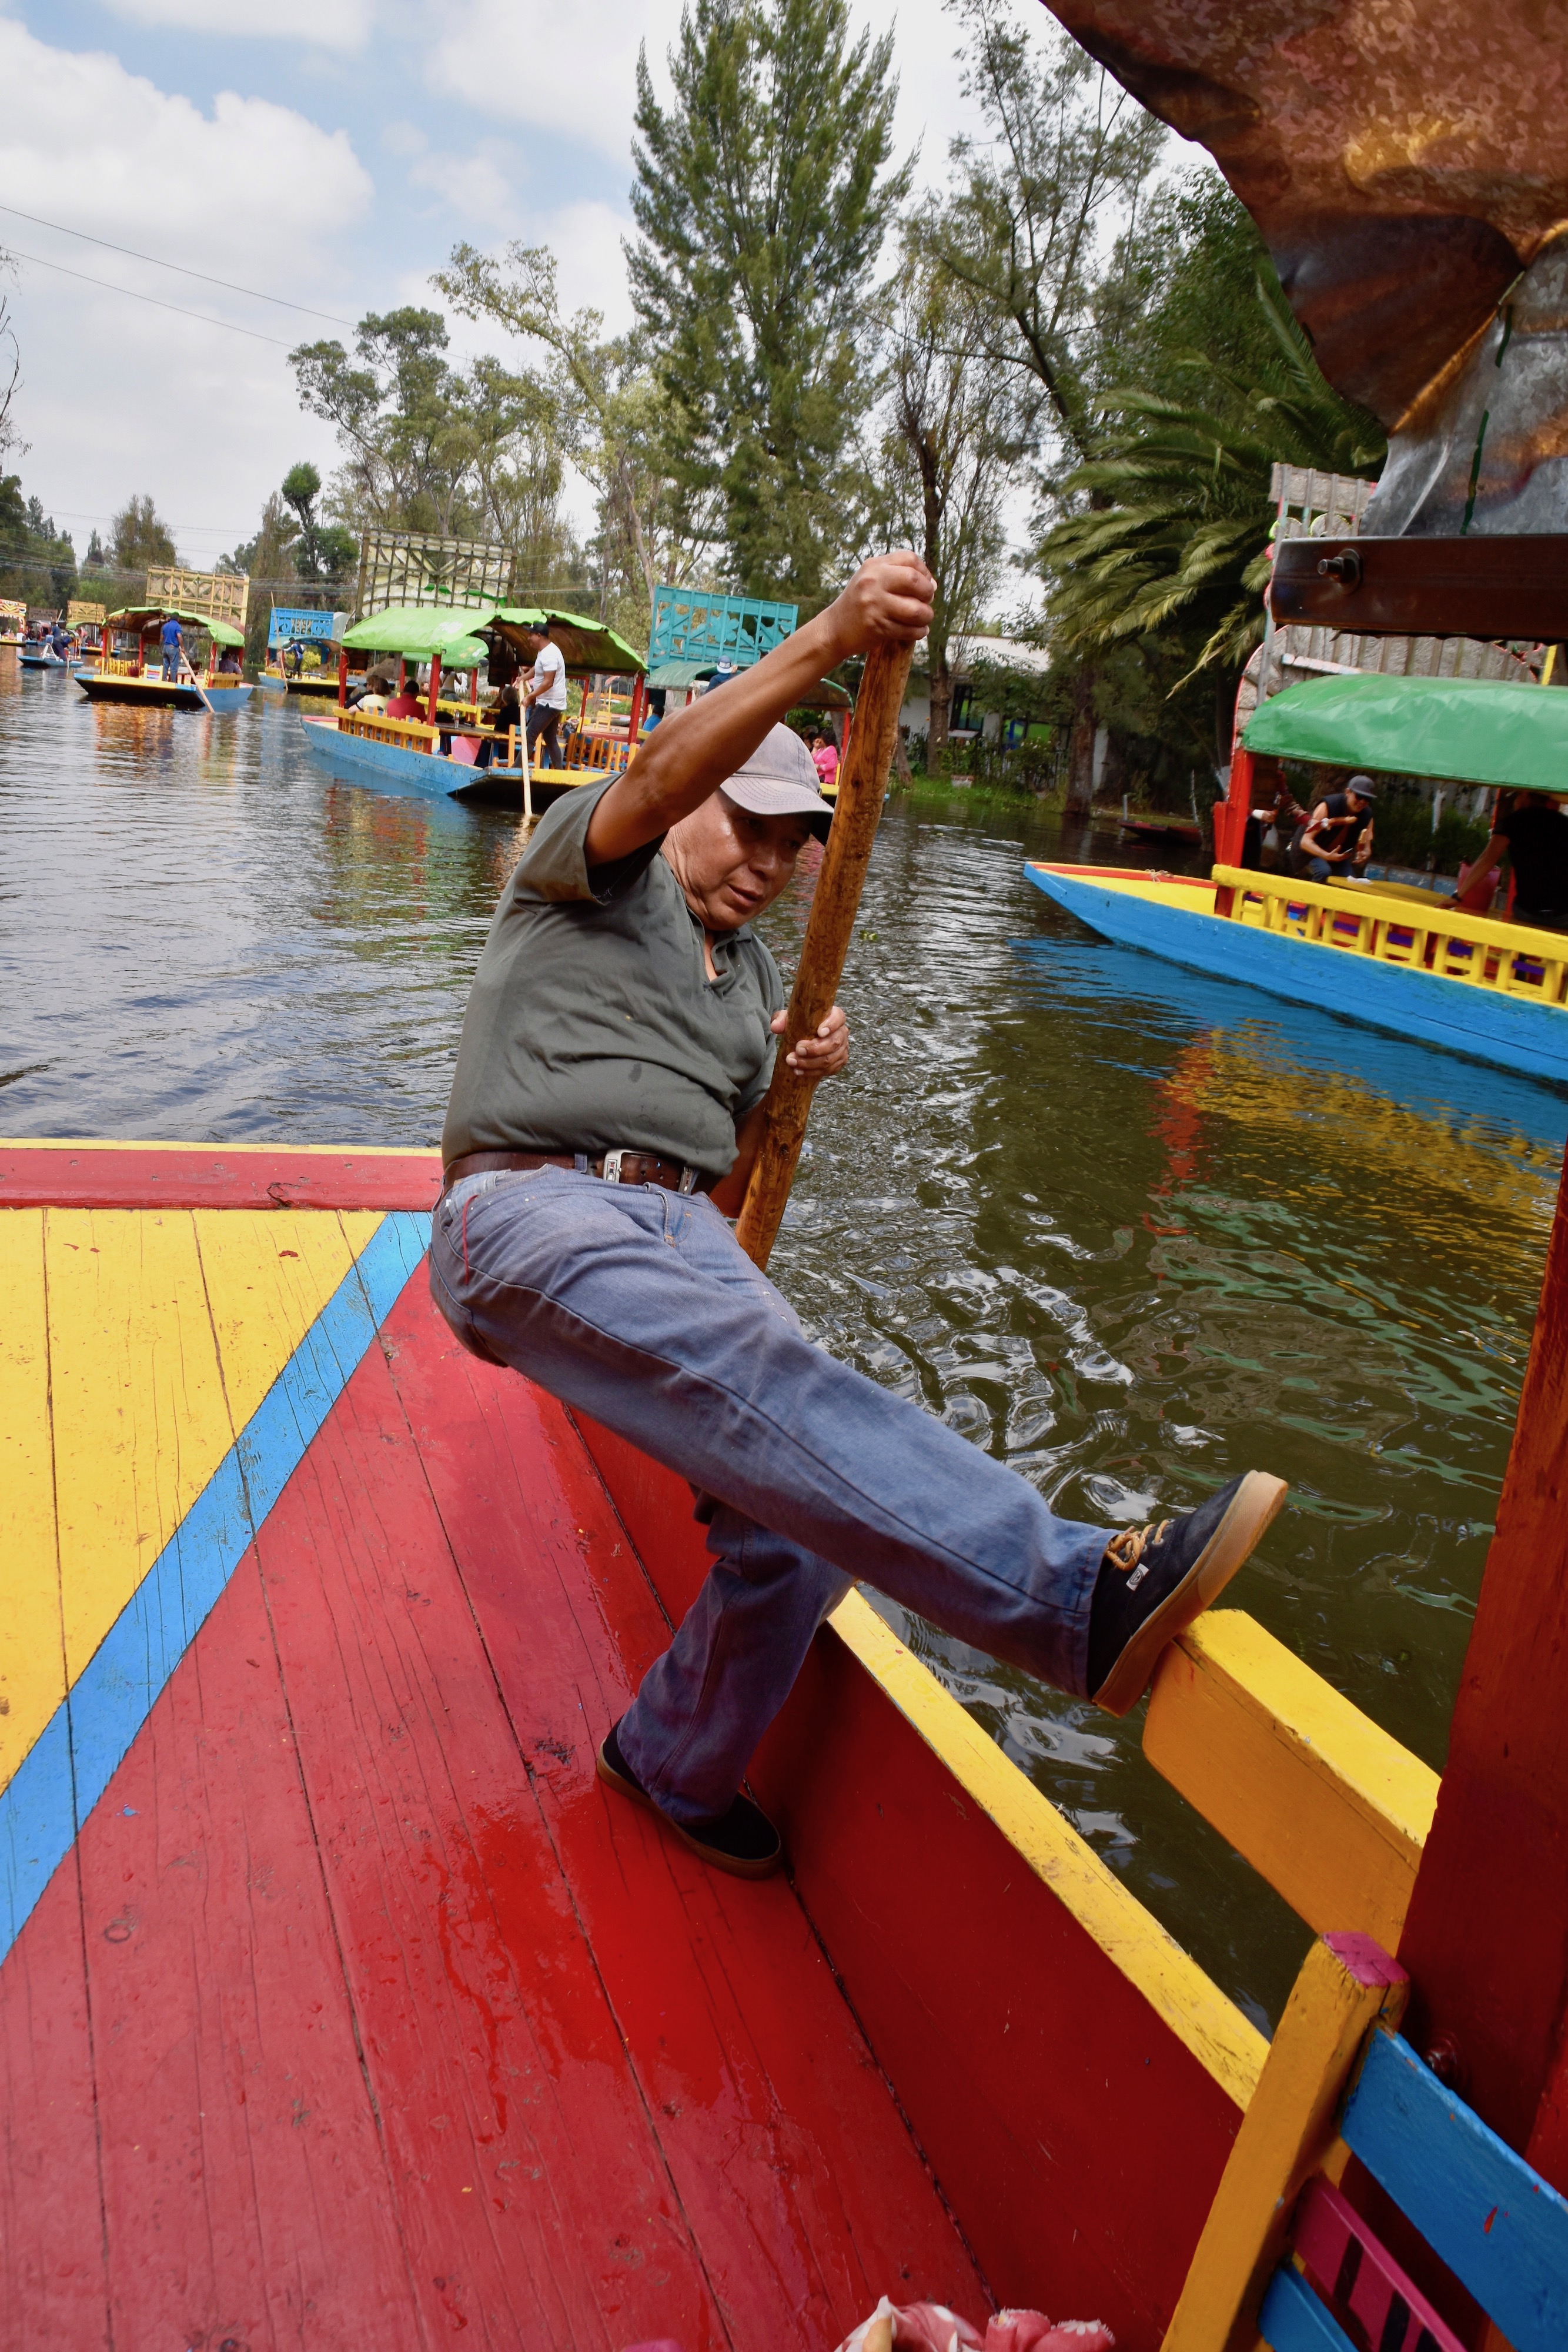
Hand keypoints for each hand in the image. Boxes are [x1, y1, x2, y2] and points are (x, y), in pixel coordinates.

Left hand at [777, 1004, 848, 1078]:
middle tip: (797, 1050)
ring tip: (792, 1062)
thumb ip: (782, 1019)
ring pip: (830, 1059)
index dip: (831, 1025)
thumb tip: (776, 1027)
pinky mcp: (839, 1062)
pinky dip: (813, 1072)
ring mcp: (842, 1049)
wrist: (804, 1040)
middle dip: (815, 1049)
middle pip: (834, 1043)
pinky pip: (829, 1070)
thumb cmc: (800, 1025)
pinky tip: (799, 1071)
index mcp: (834, 1016)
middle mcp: (841, 1032)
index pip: (838, 1017)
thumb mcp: (790, 1018)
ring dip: (810, 1063)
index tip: (819, 1032)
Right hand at [820, 553, 934, 664]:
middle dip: (928, 593)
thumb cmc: (859, 603)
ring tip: (924, 619)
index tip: (926, 585)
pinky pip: (908, 630)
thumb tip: (933, 585)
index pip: (910, 559)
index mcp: (874, 565)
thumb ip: (899, 576)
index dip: (925, 572)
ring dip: (926, 616)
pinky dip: (919, 632)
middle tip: (927, 602)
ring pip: (916, 610)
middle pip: (915, 581)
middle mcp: (873, 582)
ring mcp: (874, 604)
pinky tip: (918, 630)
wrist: (834, 628)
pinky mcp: (876, 626)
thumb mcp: (872, 579)